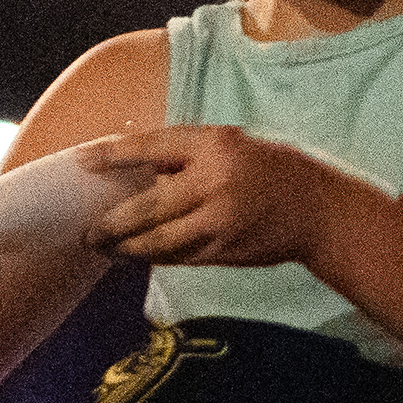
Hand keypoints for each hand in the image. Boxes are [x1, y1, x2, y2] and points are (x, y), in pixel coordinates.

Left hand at [81, 128, 361, 272]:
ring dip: (127, 248)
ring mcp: (217, 222)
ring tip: (105, 249)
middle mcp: (212, 183)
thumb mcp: (233, 145)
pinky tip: (138, 256)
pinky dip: (155, 256)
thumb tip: (139, 170)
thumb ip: (190, 156)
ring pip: (158, 241)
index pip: (152, 148)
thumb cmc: (272, 169)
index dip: (114, 156)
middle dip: (112, 223)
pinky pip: (178, 257)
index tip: (84, 162)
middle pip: (147, 208)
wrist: (318, 212)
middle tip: (88, 231)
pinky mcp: (222, 251)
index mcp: (214, 146)